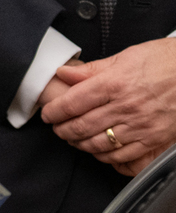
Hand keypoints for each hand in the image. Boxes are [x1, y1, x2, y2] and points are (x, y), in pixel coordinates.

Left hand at [40, 39, 175, 174]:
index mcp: (114, 84)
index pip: (72, 103)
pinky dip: (105, 155)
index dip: (54, 112)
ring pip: (99, 143)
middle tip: (57, 128)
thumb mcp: (125, 57)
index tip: (47, 114)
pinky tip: (98, 149)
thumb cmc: (165, 61)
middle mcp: (125, 107)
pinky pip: (123, 154)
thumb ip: (92, 69)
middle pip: (81, 126)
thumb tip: (64, 73)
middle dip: (63, 130)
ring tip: (72, 138)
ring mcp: (140, 125)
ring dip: (79, 144)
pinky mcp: (153, 139)